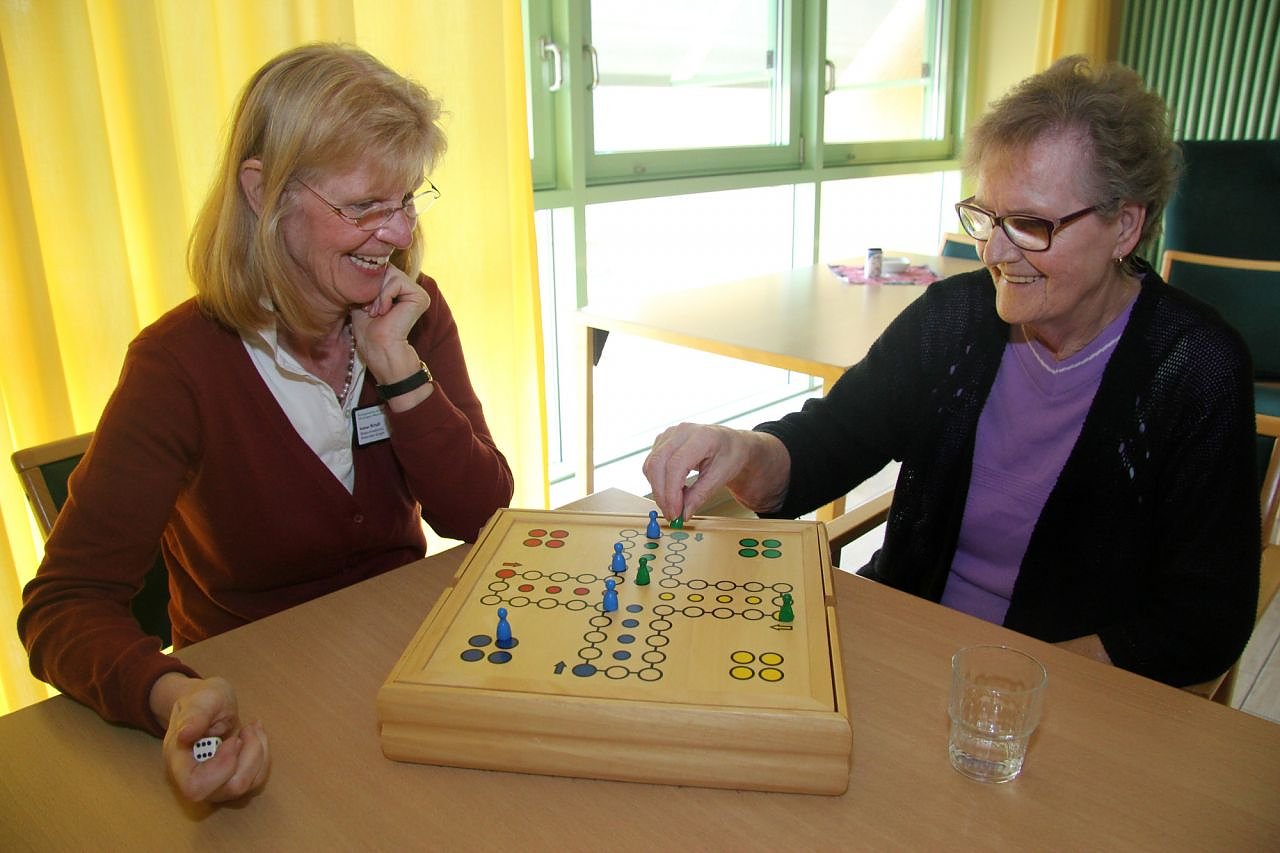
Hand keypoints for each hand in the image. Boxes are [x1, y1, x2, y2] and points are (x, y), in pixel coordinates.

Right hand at [156, 674, 270, 802]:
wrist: (209, 704)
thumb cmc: (202, 700)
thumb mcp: (200, 700)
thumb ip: (194, 716)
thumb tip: (185, 734)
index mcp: (179, 762)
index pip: (196, 787)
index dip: (222, 767)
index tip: (233, 740)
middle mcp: (196, 779)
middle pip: (230, 788)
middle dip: (250, 756)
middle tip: (247, 729)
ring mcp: (216, 784)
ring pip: (248, 785)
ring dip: (258, 752)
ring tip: (251, 728)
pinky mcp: (233, 780)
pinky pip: (257, 779)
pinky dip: (264, 754)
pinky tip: (256, 735)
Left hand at [351, 264, 430, 383]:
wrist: (377, 348)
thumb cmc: (367, 330)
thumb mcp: (362, 298)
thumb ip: (367, 279)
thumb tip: (361, 258)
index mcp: (399, 290)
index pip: (382, 269)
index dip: (369, 282)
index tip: (364, 305)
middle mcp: (410, 289)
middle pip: (386, 268)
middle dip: (372, 287)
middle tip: (370, 309)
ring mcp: (417, 293)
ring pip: (391, 273)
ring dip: (377, 293)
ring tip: (376, 312)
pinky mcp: (420, 297)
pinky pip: (397, 281)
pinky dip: (385, 295)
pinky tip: (385, 312)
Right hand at [642, 423, 788, 520]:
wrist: (730, 444)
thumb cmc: (730, 455)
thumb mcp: (721, 476)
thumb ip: (700, 495)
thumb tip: (683, 513)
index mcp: (701, 436)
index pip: (676, 465)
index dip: (671, 492)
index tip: (675, 513)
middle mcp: (682, 431)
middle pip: (657, 464)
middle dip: (661, 494)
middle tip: (672, 515)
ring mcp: (669, 434)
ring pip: (650, 465)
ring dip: (658, 489)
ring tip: (675, 503)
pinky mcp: (662, 442)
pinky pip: (651, 464)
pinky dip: (658, 482)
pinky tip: (673, 490)